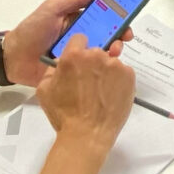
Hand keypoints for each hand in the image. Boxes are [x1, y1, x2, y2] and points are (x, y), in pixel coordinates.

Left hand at [2, 0, 127, 87]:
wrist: (13, 58)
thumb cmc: (32, 30)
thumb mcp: (52, 9)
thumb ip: (74, 0)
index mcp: (78, 21)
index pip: (103, 16)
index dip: (117, 14)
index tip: (129, 14)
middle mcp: (82, 37)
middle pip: (108, 34)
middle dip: (121, 34)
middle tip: (126, 36)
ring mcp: (80, 56)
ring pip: (103, 52)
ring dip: (113, 50)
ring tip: (114, 51)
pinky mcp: (76, 72)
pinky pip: (92, 70)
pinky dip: (101, 68)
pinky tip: (104, 66)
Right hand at [35, 34, 134, 154]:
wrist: (87, 135)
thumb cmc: (65, 115)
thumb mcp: (45, 89)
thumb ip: (52, 69)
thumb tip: (61, 63)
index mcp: (74, 56)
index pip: (79, 39)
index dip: (78, 50)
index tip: (79, 62)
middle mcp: (96, 56)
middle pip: (95, 51)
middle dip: (92, 63)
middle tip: (88, 82)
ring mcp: (115, 65)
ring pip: (110, 62)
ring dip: (106, 72)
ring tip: (100, 92)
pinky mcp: (129, 76)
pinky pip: (123, 72)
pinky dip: (118, 81)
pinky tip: (110, 95)